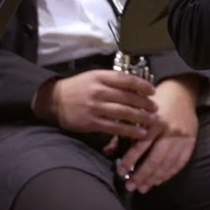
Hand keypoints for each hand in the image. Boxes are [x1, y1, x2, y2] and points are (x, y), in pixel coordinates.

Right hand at [34, 70, 156, 139]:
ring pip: (124, 113)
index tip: (153, 91)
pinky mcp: (92, 122)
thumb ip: (112, 80)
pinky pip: (115, 128)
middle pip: (128, 97)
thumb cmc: (77, 88)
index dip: (142, 85)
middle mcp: (99, 91)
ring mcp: (95, 107)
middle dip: (145, 103)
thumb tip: (135, 86)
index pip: (127, 80)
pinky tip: (139, 133)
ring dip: (141, 118)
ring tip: (152, 121)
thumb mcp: (93, 76)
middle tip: (156, 108)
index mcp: (100, 77)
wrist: (53, 100)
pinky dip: (129, 131)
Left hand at [115, 77, 200, 192]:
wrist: (181, 91)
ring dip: (154, 178)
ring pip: (167, 163)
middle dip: (142, 175)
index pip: (141, 145)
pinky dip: (169, 173)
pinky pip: (181, 161)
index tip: (121, 172)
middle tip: (131, 186)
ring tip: (143, 187)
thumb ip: (124, 131)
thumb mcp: (138, 111)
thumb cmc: (156, 102)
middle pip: (155, 158)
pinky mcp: (191, 140)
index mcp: (154, 120)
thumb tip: (107, 152)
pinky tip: (159, 180)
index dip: (130, 161)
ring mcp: (182, 136)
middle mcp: (170, 129)